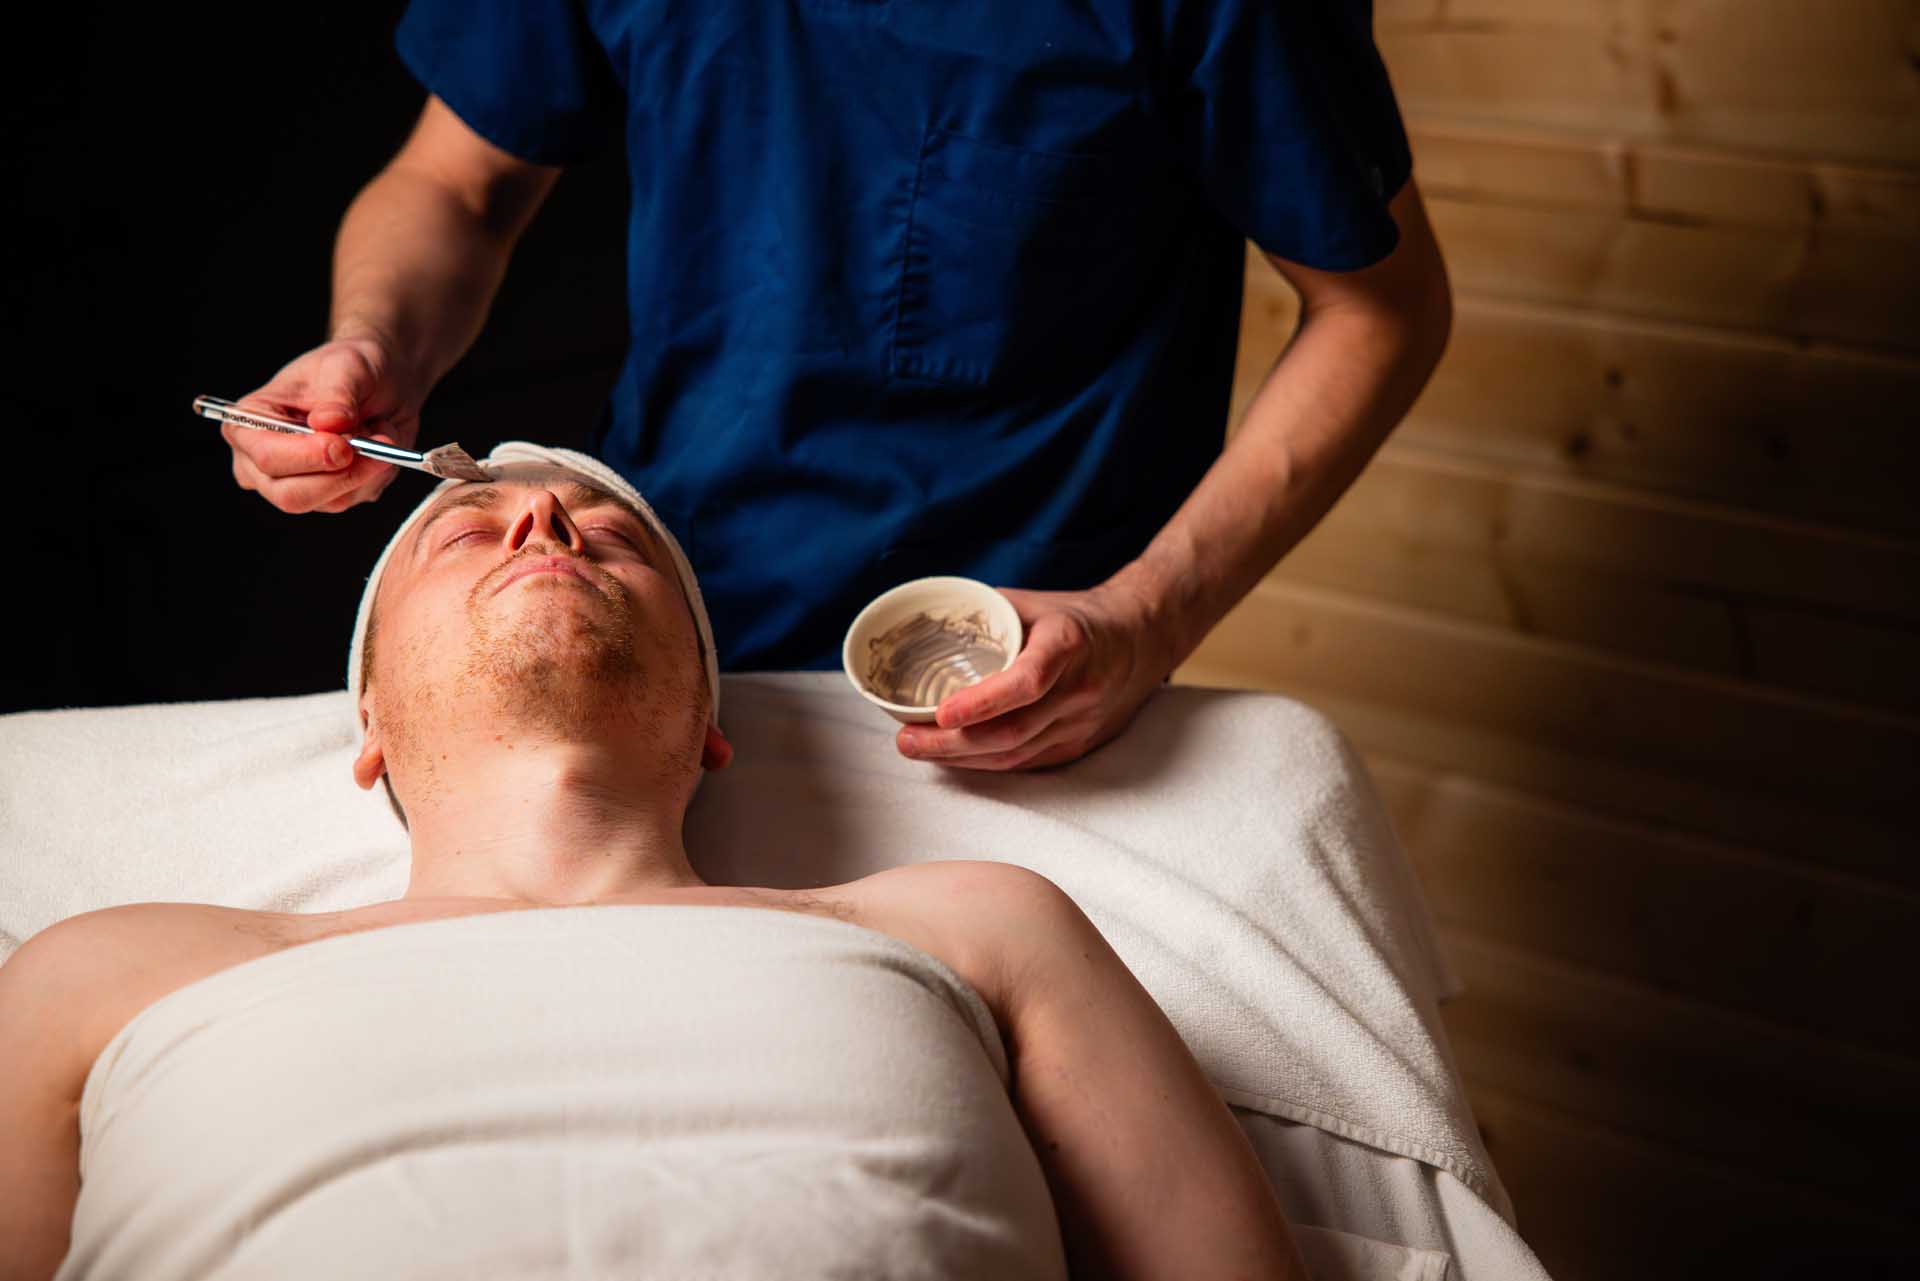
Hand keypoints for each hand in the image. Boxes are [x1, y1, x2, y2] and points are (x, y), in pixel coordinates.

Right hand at [222, 336, 422, 513]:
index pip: (267, 456)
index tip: (344, 446)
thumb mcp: (347, 367)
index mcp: (250, 421)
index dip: (307, 457)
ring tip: (380, 430)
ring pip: (331, 501)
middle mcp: (262, 460)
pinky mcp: (329, 495)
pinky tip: (379, 445)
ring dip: (368, 468)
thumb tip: (329, 422)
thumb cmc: (350, 368)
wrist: (381, 381)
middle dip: (341, 474)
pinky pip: (357, 497)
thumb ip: (338, 395)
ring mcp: (295, 482)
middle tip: (377, 444)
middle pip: (291, 495)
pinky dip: (377, 473)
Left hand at [895, 581, 1177, 770]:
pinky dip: (988, 764)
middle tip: (906, 740)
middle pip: (1013, 731)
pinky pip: (1028, 763)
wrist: (1143, 639)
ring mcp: (1082, 723)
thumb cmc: (1078, 617)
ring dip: (962, 759)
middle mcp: (1079, 689)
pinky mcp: (1080, 744)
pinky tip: (955, 758)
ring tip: (918, 750)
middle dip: (952, 743)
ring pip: (1016, 754)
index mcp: (1068, 645)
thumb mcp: (1035, 603)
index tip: (941, 713)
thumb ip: (986, 616)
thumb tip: (925, 627)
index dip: (982, 703)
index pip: (1026, 682)